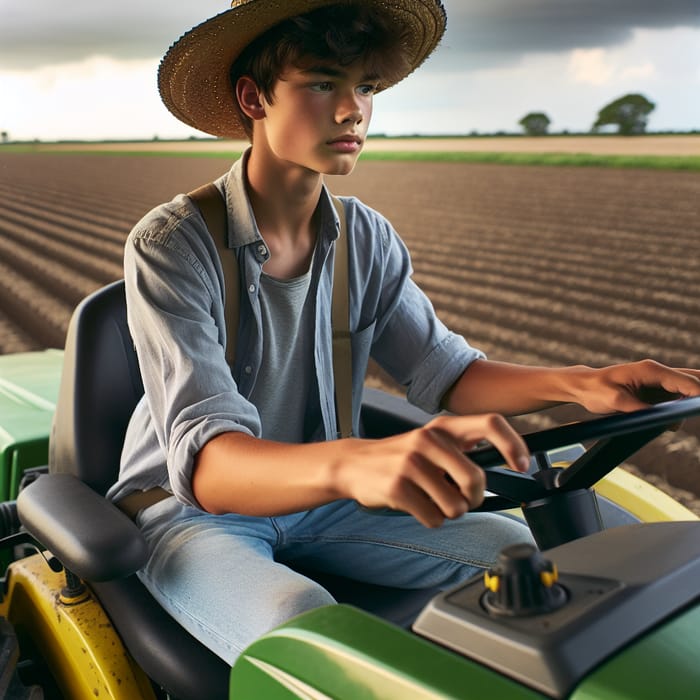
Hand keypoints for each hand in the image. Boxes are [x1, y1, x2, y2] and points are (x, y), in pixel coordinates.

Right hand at [338, 413, 529, 527]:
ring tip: (430, 499)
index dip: (513, 445)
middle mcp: (428, 439)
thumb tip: (503, 470)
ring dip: (448, 511)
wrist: (353, 464)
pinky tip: (414, 505)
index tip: (521, 466)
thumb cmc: (400, 457)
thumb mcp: (430, 442)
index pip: (490, 423)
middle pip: (476, 479)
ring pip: (456, 506)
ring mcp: (411, 464)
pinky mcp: (398, 488)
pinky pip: (433, 518)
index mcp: (443, 427)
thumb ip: (460, 450)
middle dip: (474, 499)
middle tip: (462, 499)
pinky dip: (429, 519)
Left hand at [573, 360, 699, 413]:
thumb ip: (642, 409)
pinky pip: (675, 397)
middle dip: (697, 398)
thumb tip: (664, 419)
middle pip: (692, 380)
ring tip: (671, 422)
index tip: (699, 410)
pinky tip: (666, 421)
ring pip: (686, 389)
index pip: (686, 382)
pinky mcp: (654, 389)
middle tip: (691, 414)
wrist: (583, 386)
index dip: (699, 396)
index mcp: (650, 370)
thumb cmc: (596, 390)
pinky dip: (677, 409)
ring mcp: (657, 380)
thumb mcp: (616, 402)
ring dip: (686, 405)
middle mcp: (657, 372)